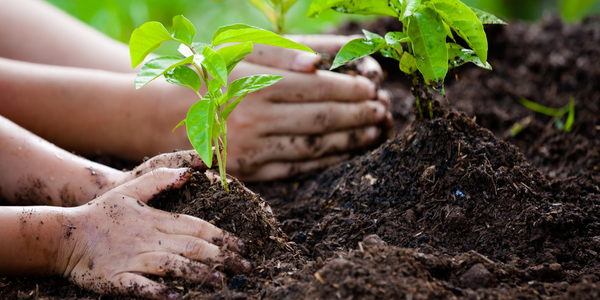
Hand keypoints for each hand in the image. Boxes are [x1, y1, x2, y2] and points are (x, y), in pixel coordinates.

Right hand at [60, 168, 249, 298]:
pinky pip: (141, 287)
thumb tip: (188, 172)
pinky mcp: (118, 279)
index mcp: (157, 220)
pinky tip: (176, 295)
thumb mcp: (131, 191)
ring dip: (198, 274)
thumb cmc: (101, 213)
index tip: (242, 246)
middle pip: (192, 247)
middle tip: (244, 267)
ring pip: (173, 266)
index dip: (222, 237)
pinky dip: (158, 292)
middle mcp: (150, 239)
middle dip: (221, 257)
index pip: (197, 227)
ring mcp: (134, 260)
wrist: (65, 235)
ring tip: (219, 281)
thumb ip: (160, 181)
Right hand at [223, 34, 391, 180]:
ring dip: (349, 141)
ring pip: (313, 147)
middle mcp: (252, 119)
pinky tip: (345, 152)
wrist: (164, 114)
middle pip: (320, 120)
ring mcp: (250, 150)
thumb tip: (320, 62)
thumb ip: (284, 50)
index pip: (316, 88)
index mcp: (253, 84)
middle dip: (358, 115)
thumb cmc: (210, 75)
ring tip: (373, 131)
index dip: (349, 88)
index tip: (372, 86)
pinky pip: (296, 170)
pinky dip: (325, 162)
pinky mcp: (248, 172)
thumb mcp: (241, 51)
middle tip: (381, 110)